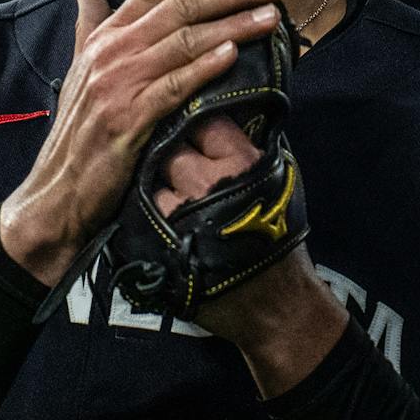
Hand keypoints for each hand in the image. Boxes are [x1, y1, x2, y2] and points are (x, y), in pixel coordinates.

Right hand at [0, 0, 283, 286]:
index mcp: (101, 39)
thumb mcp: (80, 72)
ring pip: (184, 42)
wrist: (58, 190)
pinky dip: (205, 66)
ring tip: (269, 16)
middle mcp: (110, 54)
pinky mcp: (129, 119)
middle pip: (177, 9)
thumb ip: (90, 29)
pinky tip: (232, 53)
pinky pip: (174, 85)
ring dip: (232, 24)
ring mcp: (119, 85)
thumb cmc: (77, 133)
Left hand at [156, 118, 346, 397]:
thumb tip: (223, 116)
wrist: (275, 303)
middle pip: (170, 146)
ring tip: (170, 193)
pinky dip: (145, 210)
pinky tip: (157, 217)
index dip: (196, 126)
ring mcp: (179, 211)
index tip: (194, 133)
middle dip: (172, 152)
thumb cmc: (280, 240)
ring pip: (150, 177)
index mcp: (241, 161)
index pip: (204, 120)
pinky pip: (140, 210)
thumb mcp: (275, 180)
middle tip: (179, 165)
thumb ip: (247, 146)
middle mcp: (208, 181)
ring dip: (155, 182)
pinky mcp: (157, 240)